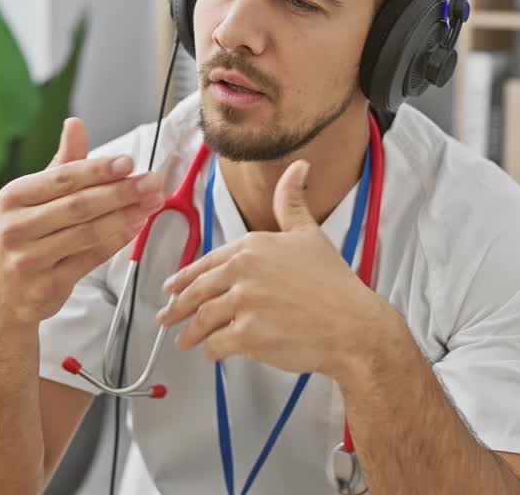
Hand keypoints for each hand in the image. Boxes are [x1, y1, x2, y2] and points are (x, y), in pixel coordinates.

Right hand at [0, 117, 164, 323]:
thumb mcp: (31, 198)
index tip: (129, 162)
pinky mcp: (47, 285)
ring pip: (87, 233)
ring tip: (151, 203)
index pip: (62, 179)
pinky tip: (135, 226)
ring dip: (125, 216)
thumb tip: (75, 124)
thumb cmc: (22, 238)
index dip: (98, 169)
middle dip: (121, 192)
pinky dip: (116, 241)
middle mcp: (16, 227)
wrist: (1, 297)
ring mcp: (30, 259)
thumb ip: (61, 164)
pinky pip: (90, 259)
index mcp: (13, 198)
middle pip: (78, 205)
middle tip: (151, 182)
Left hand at [155, 159, 387, 378]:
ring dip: (190, 333)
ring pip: (202, 320)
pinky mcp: (247, 335)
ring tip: (185, 341)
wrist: (353, 324)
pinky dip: (212, 350)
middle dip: (177, 307)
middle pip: (198, 292)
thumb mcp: (310, 234)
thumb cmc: (334, 284)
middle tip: (167, 317)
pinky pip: (216, 344)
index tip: (173, 287)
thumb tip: (298, 167)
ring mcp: (243, 304)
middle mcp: (242, 272)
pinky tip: (213, 352)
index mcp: (252, 246)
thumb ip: (291, 202)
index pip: (207, 263)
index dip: (186, 277)